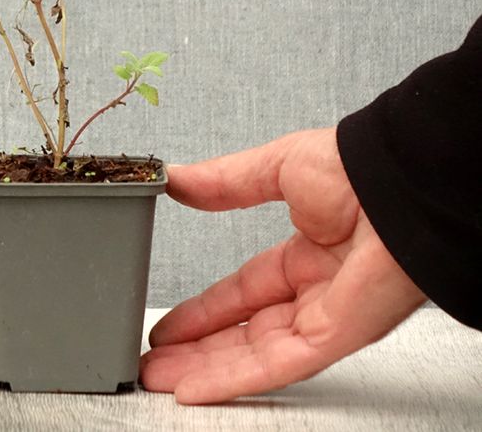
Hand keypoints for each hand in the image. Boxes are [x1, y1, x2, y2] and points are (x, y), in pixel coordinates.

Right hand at [140, 127, 426, 403]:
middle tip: (156, 359)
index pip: (245, 292)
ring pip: (255, 355)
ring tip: (160, 378)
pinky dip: (233, 378)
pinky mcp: (334, 337)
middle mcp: (316, 292)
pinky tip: (195, 386)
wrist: (397, 184)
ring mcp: (325, 317)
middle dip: (198, 348)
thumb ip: (224, 181)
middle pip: (244, 331)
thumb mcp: (274, 168)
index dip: (204, 310)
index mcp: (306, 253)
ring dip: (205, 368)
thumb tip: (178, 179)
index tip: (171, 323)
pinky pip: (277, 366)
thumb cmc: (354, 168)